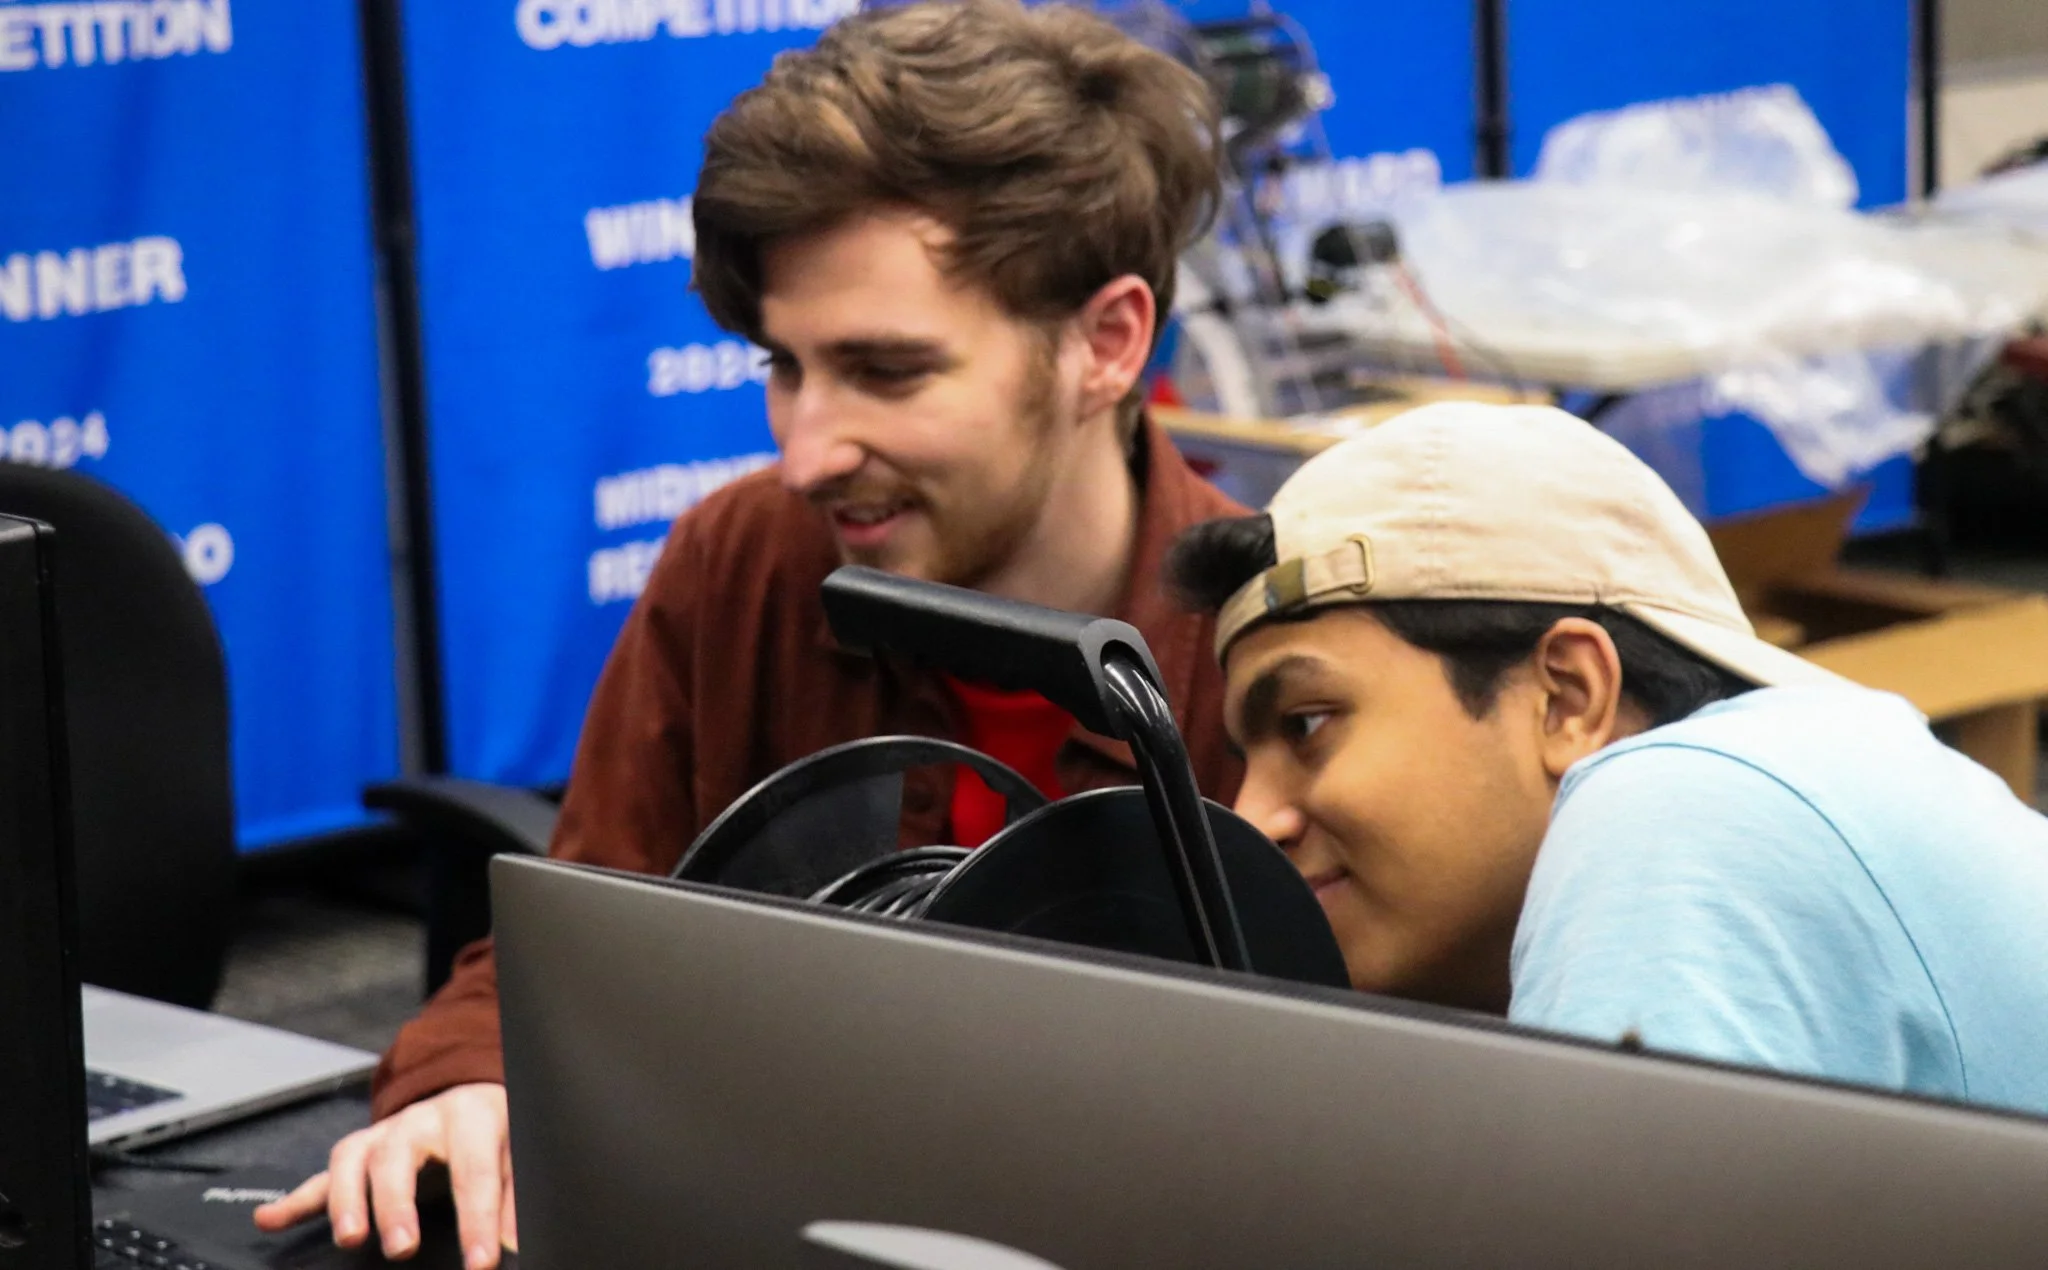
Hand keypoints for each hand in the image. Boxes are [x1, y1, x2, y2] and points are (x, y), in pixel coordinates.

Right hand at [252, 1082, 516, 1267]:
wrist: (470, 1091)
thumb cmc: (493, 1131)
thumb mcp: (514, 1151)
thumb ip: (513, 1196)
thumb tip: (516, 1244)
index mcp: (469, 1118)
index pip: (473, 1171)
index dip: (477, 1219)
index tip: (480, 1262)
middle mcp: (418, 1121)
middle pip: (399, 1158)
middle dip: (397, 1205)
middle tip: (401, 1248)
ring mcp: (382, 1134)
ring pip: (353, 1161)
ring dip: (346, 1201)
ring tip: (349, 1239)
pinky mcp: (357, 1150)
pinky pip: (321, 1175)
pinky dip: (294, 1199)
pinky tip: (269, 1219)